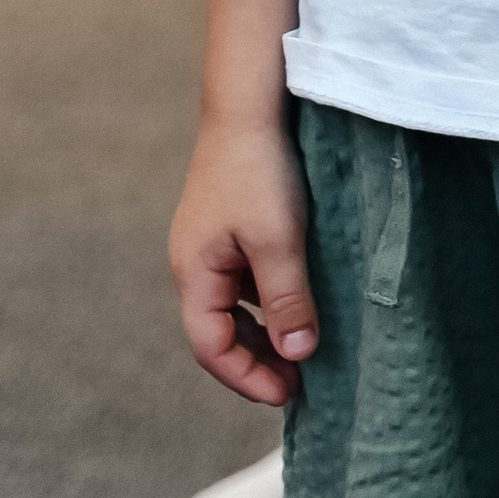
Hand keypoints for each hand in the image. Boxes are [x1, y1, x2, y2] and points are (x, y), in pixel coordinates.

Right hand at [170, 116, 319, 406]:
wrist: (249, 103)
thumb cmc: (259, 170)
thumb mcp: (278, 240)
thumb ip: (286, 300)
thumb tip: (297, 356)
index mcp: (195, 272)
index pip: (211, 348)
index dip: (247, 377)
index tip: (287, 394)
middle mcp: (194, 263)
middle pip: (218, 332)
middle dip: (256, 361)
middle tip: (300, 381)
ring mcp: (210, 244)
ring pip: (234, 306)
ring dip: (264, 331)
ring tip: (303, 347)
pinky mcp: (229, 226)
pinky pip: (244, 279)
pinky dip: (268, 300)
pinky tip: (298, 299)